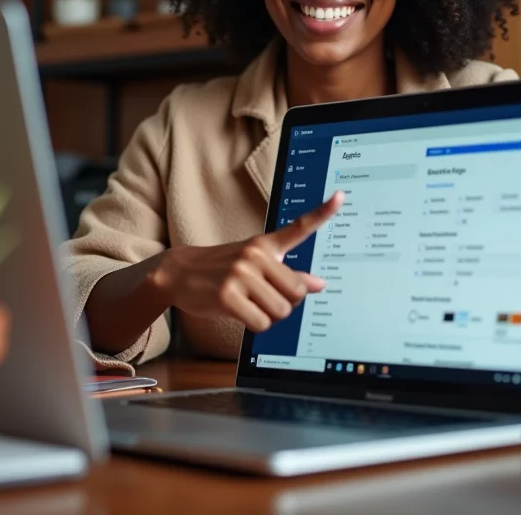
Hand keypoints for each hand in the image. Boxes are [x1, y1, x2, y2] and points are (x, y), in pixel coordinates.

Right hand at [149, 192, 343, 331]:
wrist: (179, 272)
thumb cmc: (221, 268)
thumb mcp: (255, 264)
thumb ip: (287, 272)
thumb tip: (319, 284)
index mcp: (265, 244)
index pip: (299, 227)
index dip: (323, 212)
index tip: (341, 196)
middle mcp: (255, 255)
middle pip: (297, 292)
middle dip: (285, 303)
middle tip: (263, 297)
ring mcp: (240, 274)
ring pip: (281, 311)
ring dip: (268, 316)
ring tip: (248, 303)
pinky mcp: (227, 296)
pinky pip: (261, 323)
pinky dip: (254, 325)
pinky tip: (239, 312)